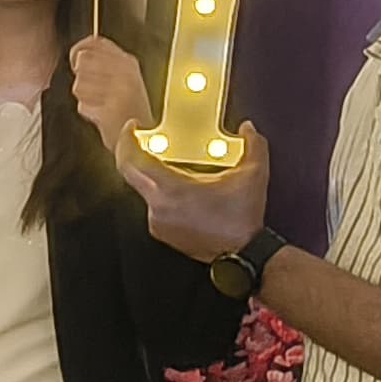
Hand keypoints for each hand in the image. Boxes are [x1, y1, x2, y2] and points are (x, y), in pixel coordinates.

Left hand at [69, 35, 152, 139]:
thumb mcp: (125, 79)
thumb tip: (80, 53)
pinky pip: (83, 106)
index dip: (79, 48)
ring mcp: (119, 90)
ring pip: (78, 85)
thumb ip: (105, 63)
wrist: (144, 140)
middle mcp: (125, 72)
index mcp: (128, 62)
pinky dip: (89, 112)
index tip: (75, 58)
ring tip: (102, 104)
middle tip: (95, 91)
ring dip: (85, 98)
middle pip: (82, 61)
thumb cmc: (131, 112)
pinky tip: (104, 115)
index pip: (95, 42)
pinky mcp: (111, 109)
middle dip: (82, 77)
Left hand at [117, 123, 276, 261]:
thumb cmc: (242, 218)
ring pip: (142, 189)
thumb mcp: (253, 175)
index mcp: (172, 189)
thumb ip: (253, 145)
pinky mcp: (160, 231)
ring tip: (169, 164)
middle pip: (129, 173)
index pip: (134, 160)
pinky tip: (180, 188)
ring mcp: (156, 221)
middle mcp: (158, 206)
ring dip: (151, 174)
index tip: (131, 128)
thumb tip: (248, 129)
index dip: (127, 140)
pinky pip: (152, 205)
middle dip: (131, 153)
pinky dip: (160, 192)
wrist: (242, 253)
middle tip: (141, 140)